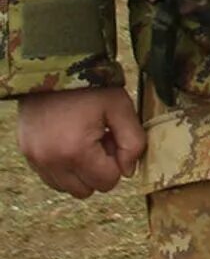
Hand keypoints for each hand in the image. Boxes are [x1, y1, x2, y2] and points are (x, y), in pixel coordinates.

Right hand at [17, 87, 144, 197]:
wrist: (54, 68)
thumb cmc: (90, 86)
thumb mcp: (120, 107)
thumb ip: (132, 141)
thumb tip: (128, 171)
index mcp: (76, 151)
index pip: (107, 182)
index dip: (117, 163)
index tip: (114, 139)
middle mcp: (51, 162)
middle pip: (86, 190)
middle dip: (99, 170)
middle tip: (101, 139)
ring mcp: (36, 160)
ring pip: (67, 187)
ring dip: (80, 172)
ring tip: (85, 139)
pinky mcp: (28, 154)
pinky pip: (51, 177)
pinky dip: (64, 167)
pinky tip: (70, 141)